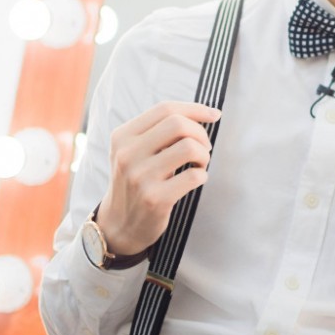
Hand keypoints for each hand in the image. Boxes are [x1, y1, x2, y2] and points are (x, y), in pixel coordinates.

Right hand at [97, 101, 220, 255]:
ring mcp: (140, 178)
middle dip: (201, 133)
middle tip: (204, 147)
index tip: (214, 115)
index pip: (165, 109)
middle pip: (178, 124)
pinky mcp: (155, 199)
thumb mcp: (134, 151)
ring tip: (199, 164)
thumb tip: (206, 113)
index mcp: (122, 136)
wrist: (119, 224)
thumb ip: (159, 130)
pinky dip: (202, 175)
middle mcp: (127, 155)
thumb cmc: (137, 180)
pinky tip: (196, 179)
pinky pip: (193, 176)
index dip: (195, 109)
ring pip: (189, 148)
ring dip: (204, 155)